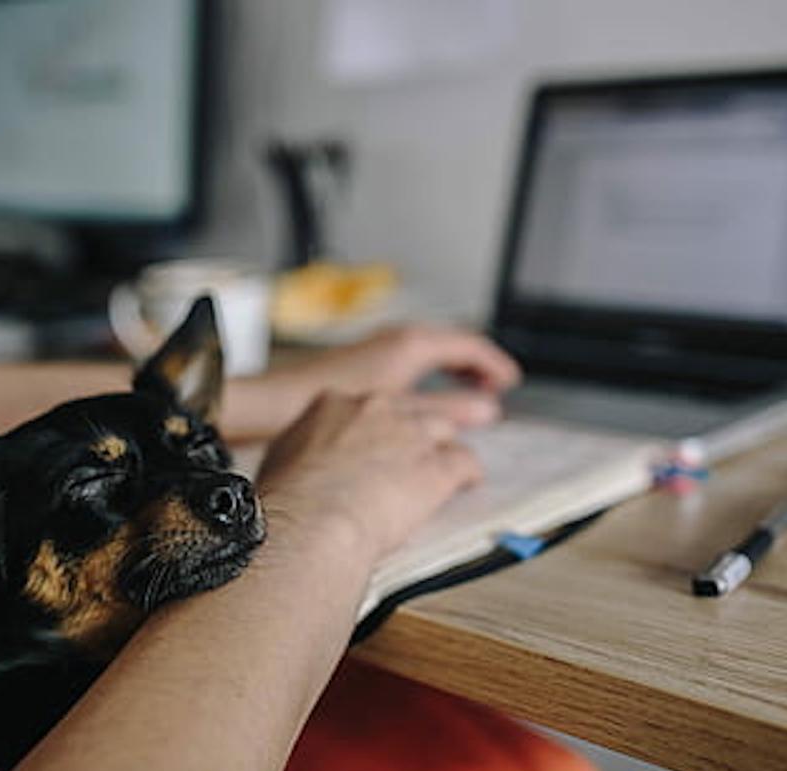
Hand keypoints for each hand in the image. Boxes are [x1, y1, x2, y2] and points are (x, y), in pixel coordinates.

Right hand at [255, 390, 481, 563]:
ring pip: (443, 430)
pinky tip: (466, 485)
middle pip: (409, 412)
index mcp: (333, 405)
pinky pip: (466, 462)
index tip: (376, 448)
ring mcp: (410, 434)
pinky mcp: (437, 467)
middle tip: (411, 460)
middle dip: (413, 436)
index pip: (368, 407)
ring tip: (446, 471)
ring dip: (443, 451)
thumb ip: (301, 453)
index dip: (375, 430)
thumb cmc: (288, 503)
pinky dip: (468, 475)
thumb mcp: (280, 462)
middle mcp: (376, 410)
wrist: (311, 524)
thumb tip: (300, 465)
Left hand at [277, 325, 521, 427]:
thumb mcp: (407, 415)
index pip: (469, 344)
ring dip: (447, 372)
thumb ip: (451, 412)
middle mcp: (394, 340)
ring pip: (425, 355)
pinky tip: (415, 406)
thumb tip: (487, 411)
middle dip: (472, 367)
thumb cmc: (340, 411)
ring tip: (461, 398)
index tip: (509, 381)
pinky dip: (422, 378)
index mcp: (412, 344)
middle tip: (492, 389)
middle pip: (448, 346)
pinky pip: (404, 363)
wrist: (277, 407)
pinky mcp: (359, 364)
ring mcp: (375, 350)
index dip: (493, 364)